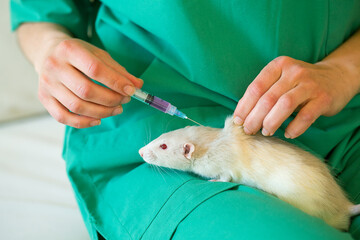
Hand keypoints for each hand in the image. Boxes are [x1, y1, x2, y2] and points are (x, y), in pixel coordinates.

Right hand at [36, 38, 142, 127]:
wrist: (48, 53)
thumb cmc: (79, 55)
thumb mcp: (99, 55)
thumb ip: (118, 70)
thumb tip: (138, 85)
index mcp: (69, 50)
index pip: (95, 69)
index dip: (115, 82)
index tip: (131, 90)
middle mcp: (54, 66)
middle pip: (86, 90)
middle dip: (111, 99)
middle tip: (125, 100)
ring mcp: (47, 84)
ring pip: (77, 106)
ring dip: (102, 112)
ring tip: (116, 109)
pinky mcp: (44, 98)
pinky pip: (63, 117)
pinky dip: (83, 122)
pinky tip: (98, 119)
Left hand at [233, 56, 357, 138]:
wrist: (337, 77)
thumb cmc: (299, 83)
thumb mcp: (281, 80)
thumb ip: (264, 92)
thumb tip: (242, 115)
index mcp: (278, 65)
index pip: (256, 87)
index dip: (244, 106)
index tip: (237, 121)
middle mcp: (293, 72)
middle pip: (268, 98)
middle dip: (254, 117)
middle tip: (249, 130)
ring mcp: (310, 84)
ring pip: (285, 105)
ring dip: (272, 122)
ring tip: (266, 132)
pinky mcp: (323, 98)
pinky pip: (306, 115)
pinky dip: (294, 127)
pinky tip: (288, 133)